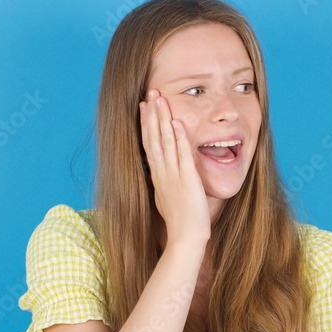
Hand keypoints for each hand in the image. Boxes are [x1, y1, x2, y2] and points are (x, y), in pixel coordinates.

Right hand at [139, 89, 210, 245]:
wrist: (185, 239)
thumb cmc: (180, 222)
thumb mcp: (166, 199)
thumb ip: (162, 183)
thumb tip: (157, 174)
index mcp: (157, 177)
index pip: (149, 145)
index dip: (146, 124)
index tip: (144, 107)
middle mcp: (162, 173)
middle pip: (153, 138)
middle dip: (151, 114)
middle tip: (149, 93)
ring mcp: (174, 176)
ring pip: (165, 142)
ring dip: (162, 119)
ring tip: (159, 99)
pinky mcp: (187, 180)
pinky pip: (182, 155)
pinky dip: (179, 138)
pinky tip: (176, 122)